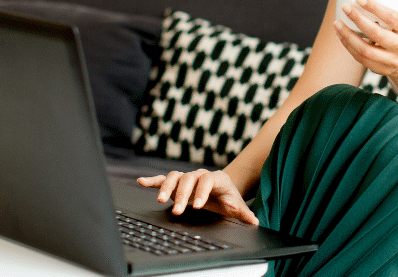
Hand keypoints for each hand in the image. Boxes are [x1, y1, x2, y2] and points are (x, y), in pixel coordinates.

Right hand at [136, 169, 258, 225]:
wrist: (221, 188)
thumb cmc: (228, 198)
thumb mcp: (236, 205)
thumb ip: (244, 213)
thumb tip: (255, 222)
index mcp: (216, 179)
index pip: (208, 180)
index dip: (202, 191)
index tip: (197, 205)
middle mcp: (200, 175)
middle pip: (189, 179)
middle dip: (182, 194)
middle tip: (177, 210)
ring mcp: (187, 178)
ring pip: (175, 177)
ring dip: (166, 187)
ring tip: (161, 201)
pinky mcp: (176, 182)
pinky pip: (163, 179)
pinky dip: (153, 180)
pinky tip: (142, 182)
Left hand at [333, 0, 397, 78]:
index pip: (393, 18)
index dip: (375, 8)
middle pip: (377, 34)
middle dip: (358, 20)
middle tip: (346, 7)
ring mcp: (392, 61)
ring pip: (366, 50)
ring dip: (348, 36)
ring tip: (337, 23)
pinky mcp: (381, 69)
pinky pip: (361, 59)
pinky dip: (348, 46)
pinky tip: (341, 35)